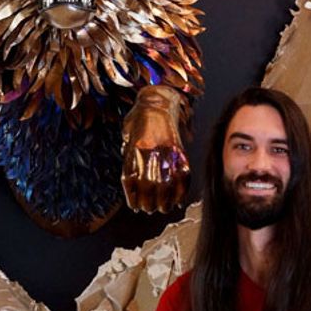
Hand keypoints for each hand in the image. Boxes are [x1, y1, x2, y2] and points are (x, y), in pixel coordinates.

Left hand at [121, 85, 189, 213]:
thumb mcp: (127, 138)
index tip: (136, 207)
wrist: (157, 100)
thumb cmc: (139, 118)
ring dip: (166, 201)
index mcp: (134, 151)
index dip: (134, 198)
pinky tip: (178, 198)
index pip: (133, 182)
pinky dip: (182, 189)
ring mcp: (166, 152)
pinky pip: (183, 175)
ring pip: (167, 185)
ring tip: (164, 208)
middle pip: (149, 187)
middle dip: (150, 203)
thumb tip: (132, 182)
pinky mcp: (180, 150)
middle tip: (150, 210)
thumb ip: (129, 158)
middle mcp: (150, 153)